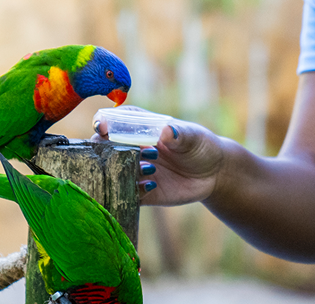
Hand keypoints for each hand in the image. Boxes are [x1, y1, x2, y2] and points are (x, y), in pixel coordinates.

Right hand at [95, 107, 230, 205]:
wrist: (213, 173)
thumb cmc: (200, 145)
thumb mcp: (193, 137)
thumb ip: (179, 134)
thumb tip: (166, 132)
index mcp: (137, 126)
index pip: (111, 120)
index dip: (102, 123)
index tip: (102, 128)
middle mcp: (129, 147)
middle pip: (102, 148)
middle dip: (105, 151)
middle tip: (126, 154)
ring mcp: (133, 170)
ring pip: (111, 172)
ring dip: (122, 171)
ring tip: (149, 168)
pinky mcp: (140, 191)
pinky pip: (126, 194)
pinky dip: (132, 191)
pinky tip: (152, 184)